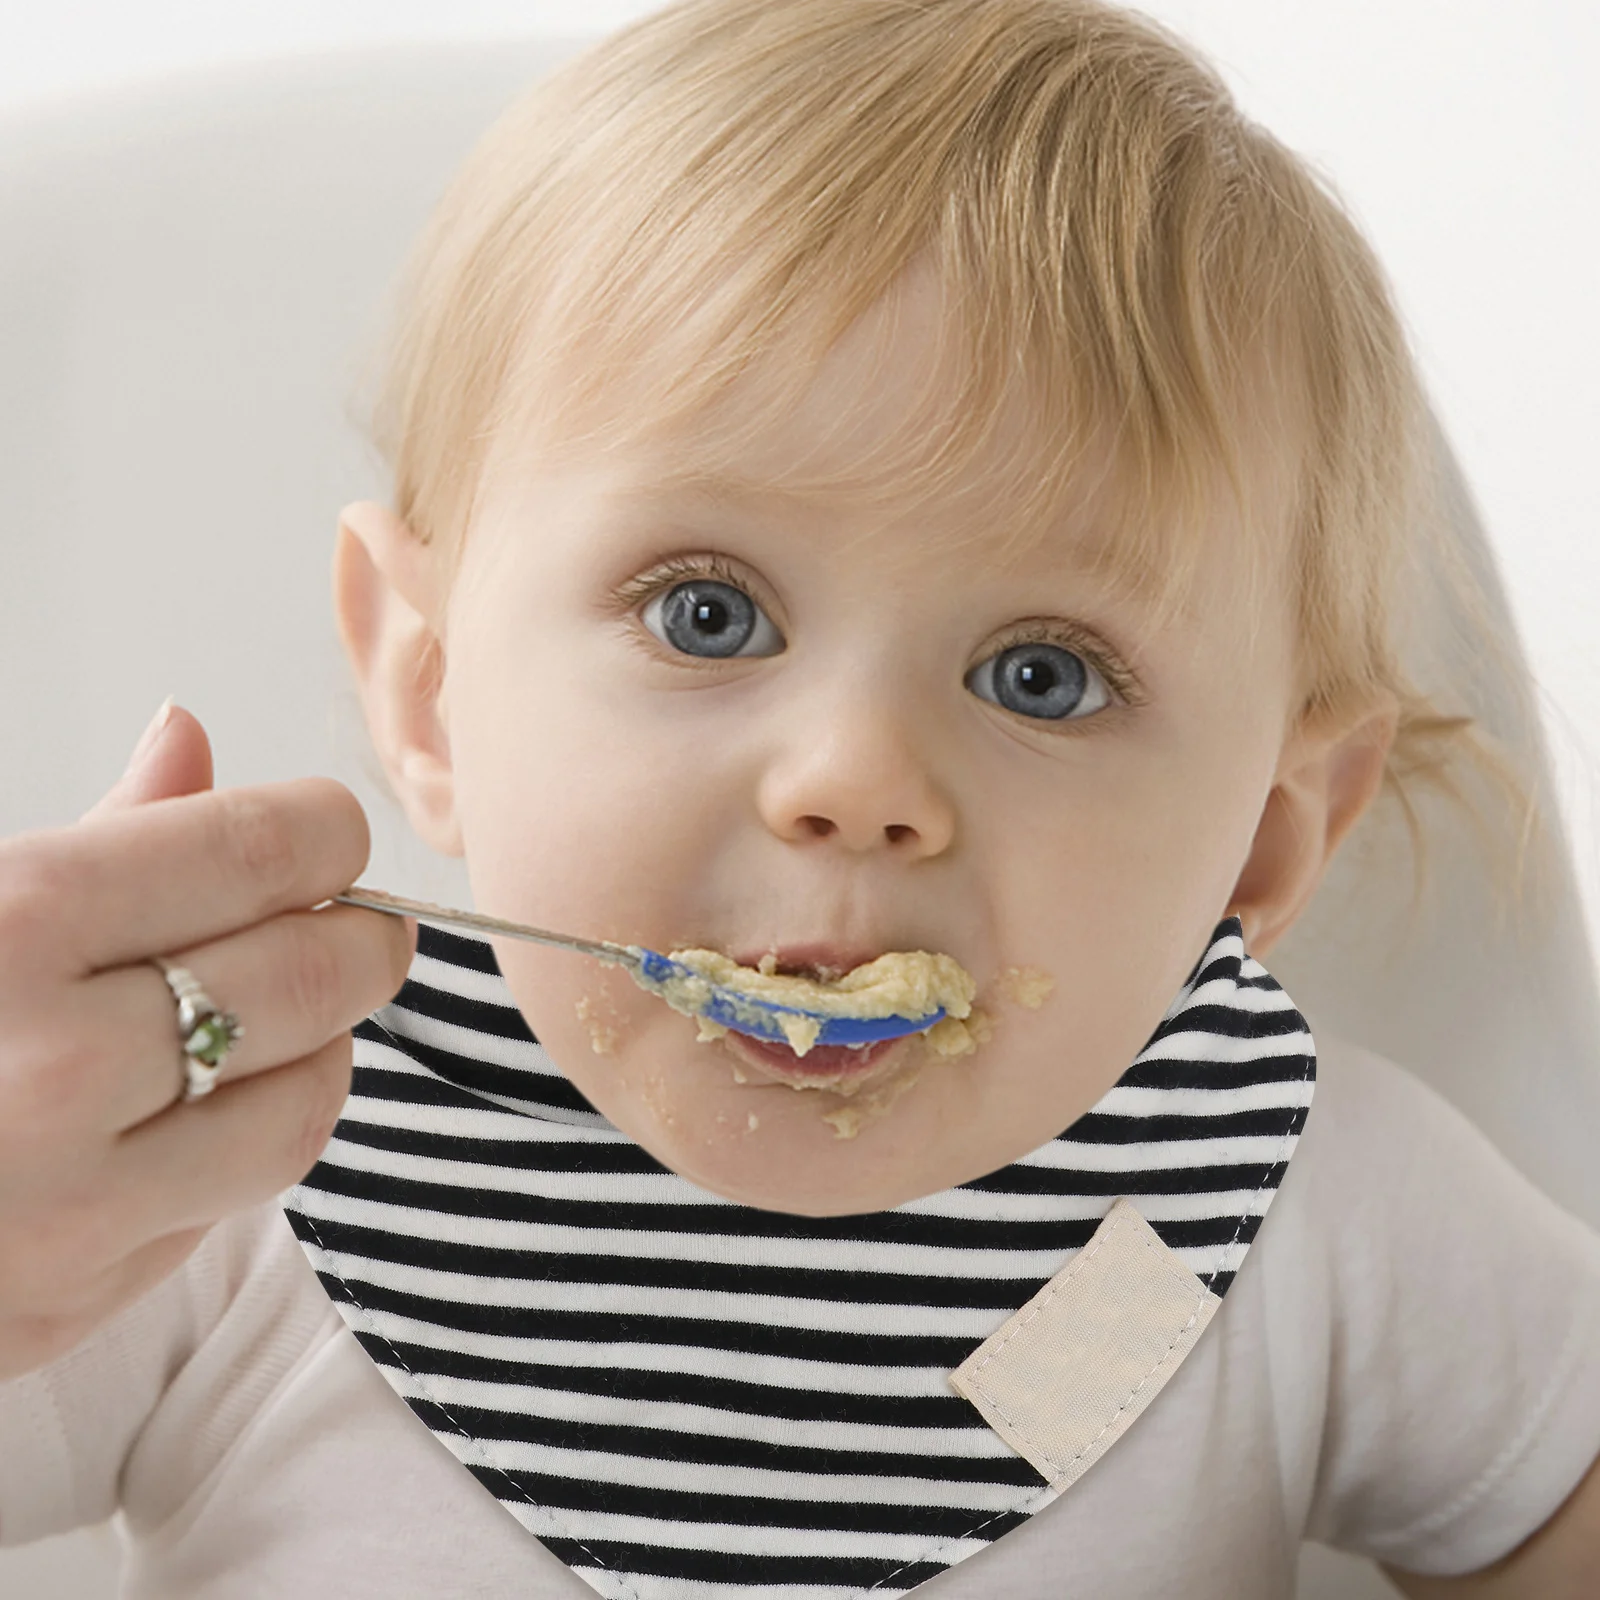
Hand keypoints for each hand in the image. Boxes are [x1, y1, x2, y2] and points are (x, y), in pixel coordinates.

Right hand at [0, 701, 415, 1379]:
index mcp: (13, 927)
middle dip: (361, 937)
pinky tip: (191, 1107)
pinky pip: (220, 1208)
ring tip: (289, 1017)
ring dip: (323, 1049)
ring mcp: (61, 1212)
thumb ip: (92, 830)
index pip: (268, 852)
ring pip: (302, 1110)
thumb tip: (194, 737)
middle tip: (358, 924)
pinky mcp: (58, 1308)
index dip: (329, 834)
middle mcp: (51, 1074)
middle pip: (317, 978)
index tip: (331, 836)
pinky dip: (236, 1144)